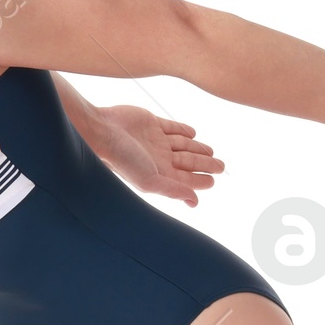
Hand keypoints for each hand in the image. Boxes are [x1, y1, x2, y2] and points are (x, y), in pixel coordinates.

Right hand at [89, 103, 222, 207]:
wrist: (103, 131)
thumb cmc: (123, 159)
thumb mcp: (150, 180)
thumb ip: (174, 190)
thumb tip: (194, 202)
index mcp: (159, 173)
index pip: (185, 179)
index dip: (200, 180)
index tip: (213, 180)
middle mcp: (158, 158)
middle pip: (188, 162)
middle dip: (205, 164)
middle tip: (221, 165)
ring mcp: (155, 140)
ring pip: (183, 145)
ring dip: (197, 148)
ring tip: (210, 151)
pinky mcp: (151, 123)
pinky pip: (172, 127)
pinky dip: (183, 130)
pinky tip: (193, 133)